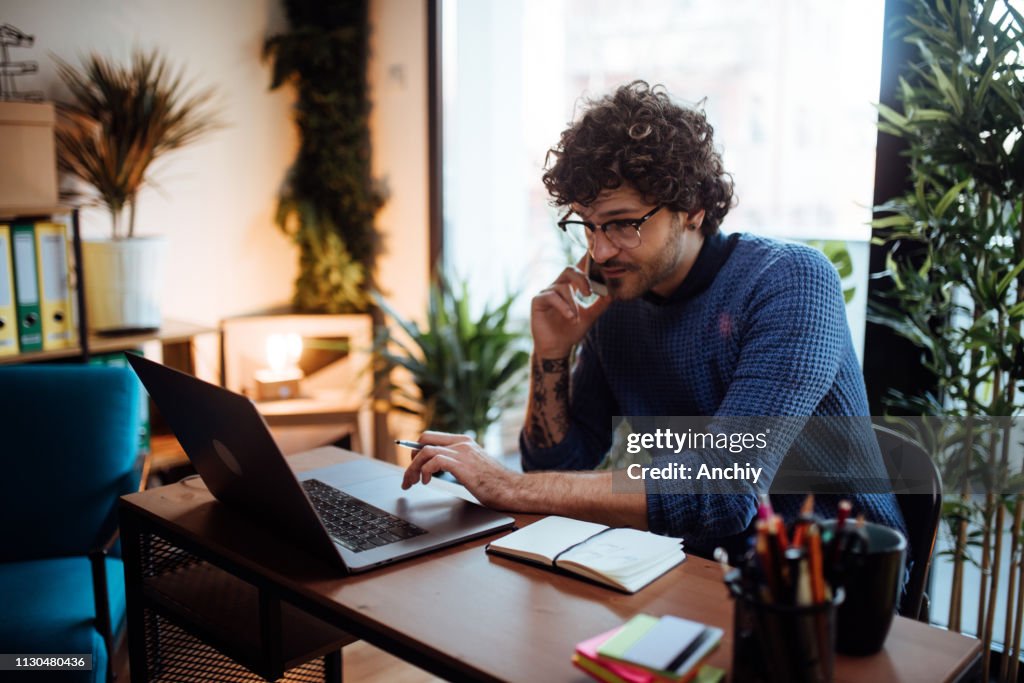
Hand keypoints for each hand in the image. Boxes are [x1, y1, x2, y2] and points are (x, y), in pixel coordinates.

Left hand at [401, 431, 521, 509]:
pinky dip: (424, 471)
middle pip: (424, 439)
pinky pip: (434, 461)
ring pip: (425, 450)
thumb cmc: (496, 484)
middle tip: (409, 476)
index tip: (411, 464)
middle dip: (411, 457)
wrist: (514, 490)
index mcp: (464, 442)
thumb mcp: (473, 467)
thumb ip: (457, 463)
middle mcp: (462, 443)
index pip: (432, 436)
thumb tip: (436, 470)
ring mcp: (462, 452)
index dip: (417, 450)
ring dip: (413, 467)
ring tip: (412, 482)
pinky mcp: (462, 465)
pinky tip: (426, 482)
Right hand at [530, 256, 611, 358]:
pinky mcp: (538, 301)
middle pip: (569, 270)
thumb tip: (613, 293)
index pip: (578, 269)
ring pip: (562, 287)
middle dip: (581, 279)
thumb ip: (600, 304)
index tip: (595, 258)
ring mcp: (547, 293)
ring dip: (572, 303)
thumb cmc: (571, 331)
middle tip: (590, 294)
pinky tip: (571, 317)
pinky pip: (551, 296)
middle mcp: (557, 287)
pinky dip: (563, 306)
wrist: (557, 348)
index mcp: (570, 287)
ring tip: (576, 319)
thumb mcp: (590, 317)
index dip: (585, 261)